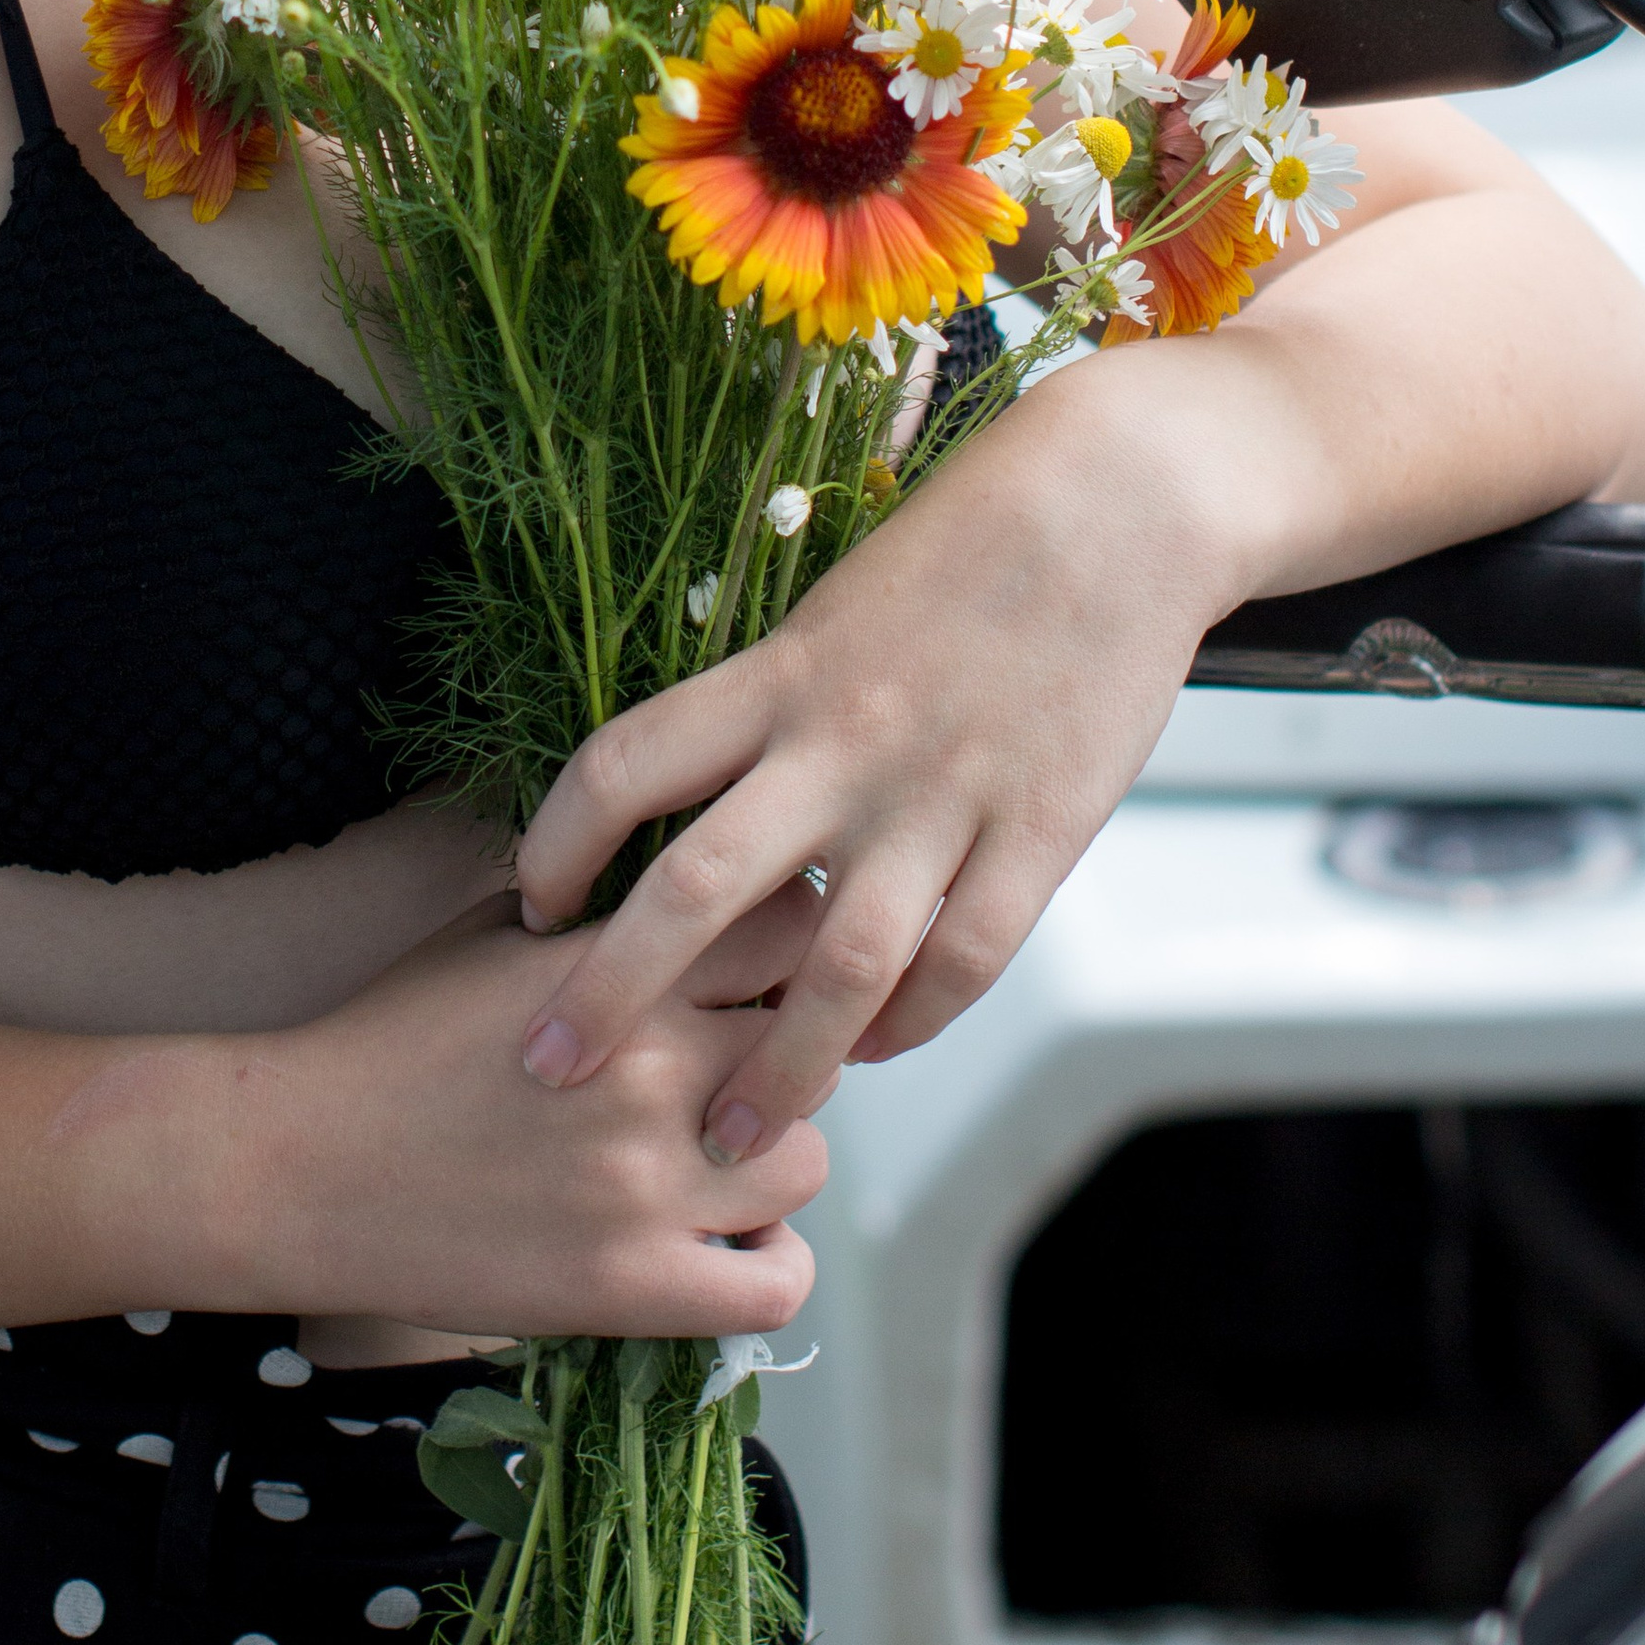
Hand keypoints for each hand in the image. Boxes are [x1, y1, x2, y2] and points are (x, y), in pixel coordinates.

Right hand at [222, 888, 828, 1339]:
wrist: (299, 1162)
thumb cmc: (389, 1038)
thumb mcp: (494, 935)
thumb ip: (601, 913)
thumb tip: (687, 895)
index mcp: (624, 967)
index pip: (791, 928)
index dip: (791, 946)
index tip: (763, 972)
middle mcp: (654, 1067)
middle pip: (813, 1043)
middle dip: (784, 1051)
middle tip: (734, 1072)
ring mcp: (648, 1183)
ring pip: (808, 1161)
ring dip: (774, 1158)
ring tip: (719, 1160)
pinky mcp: (632, 1287)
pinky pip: (777, 1284)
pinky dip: (768, 1264)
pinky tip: (722, 1243)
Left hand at [512, 343, 1252, 1166]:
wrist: (1118, 502)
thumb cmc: (964, 549)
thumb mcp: (837, 607)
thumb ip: (772, 709)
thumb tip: (701, 813)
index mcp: (777, 671)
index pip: (623, 764)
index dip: (555, 842)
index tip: (526, 906)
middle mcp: (841, 740)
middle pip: (693, 889)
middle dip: (611, 996)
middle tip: (551, 1071)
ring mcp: (941, 793)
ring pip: (834, 969)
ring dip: (774, 1070)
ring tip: (729, 1141)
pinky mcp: (1040, 830)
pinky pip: (961, 962)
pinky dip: (908, 1026)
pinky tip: (873, 1053)